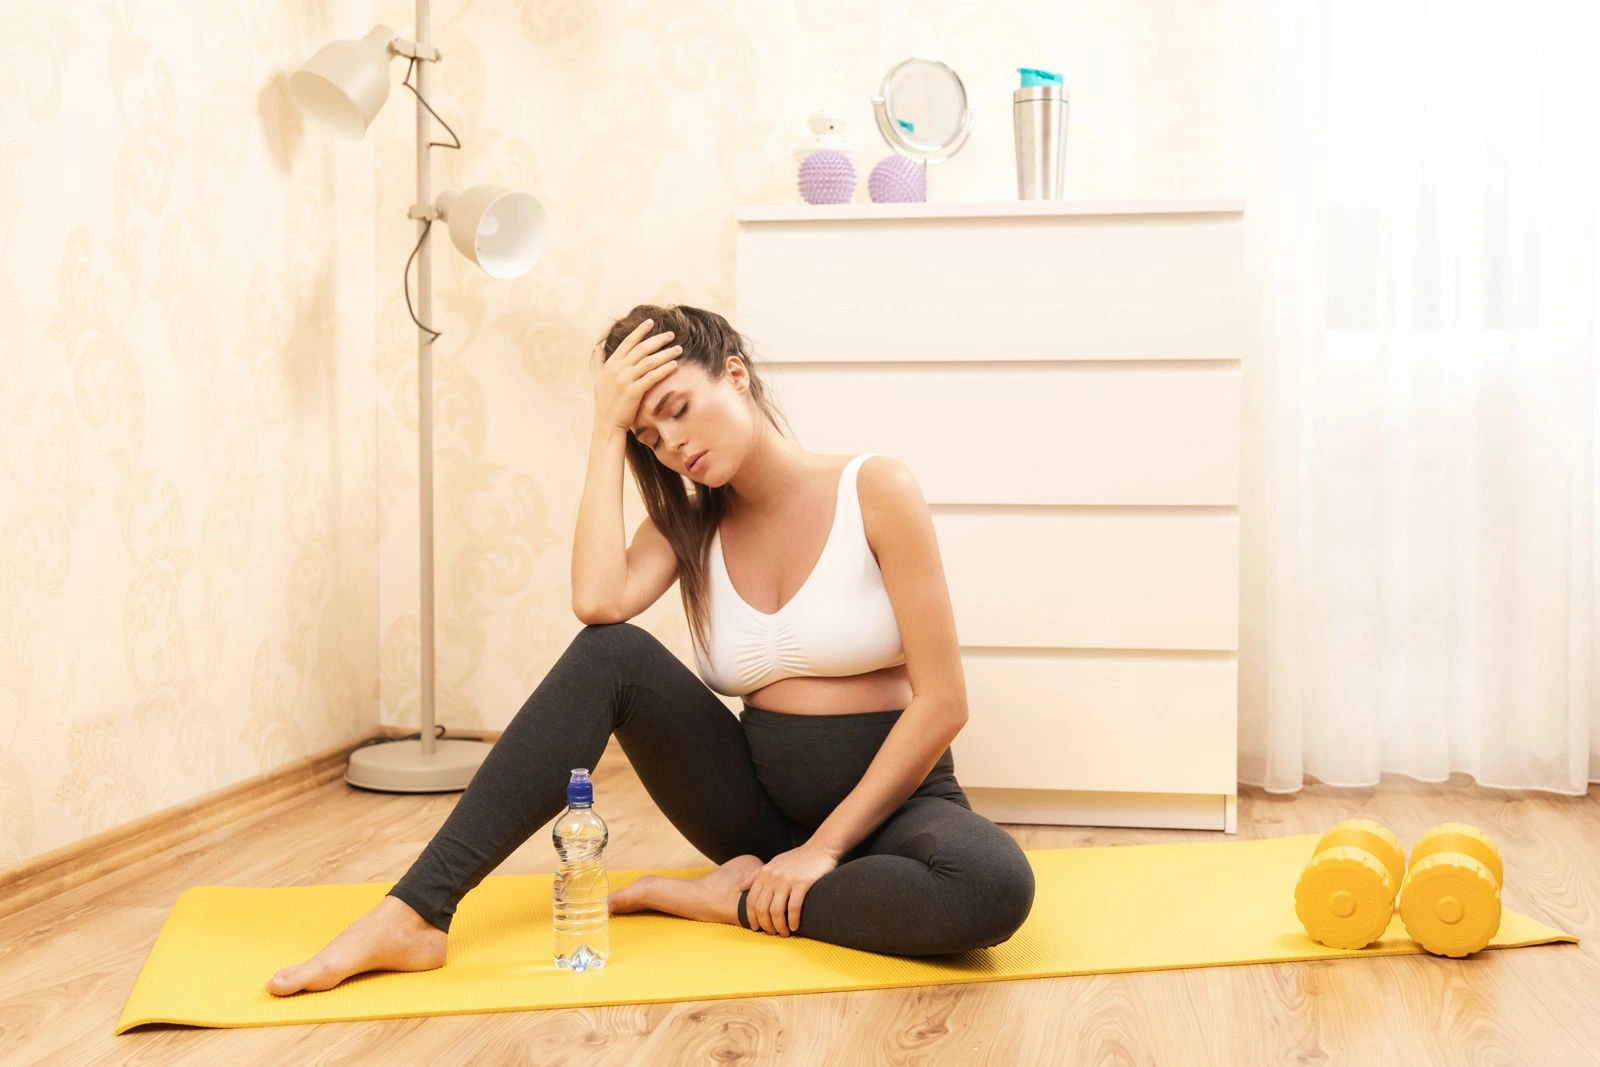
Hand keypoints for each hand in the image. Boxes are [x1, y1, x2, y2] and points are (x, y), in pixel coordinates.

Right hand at [591, 318, 682, 434]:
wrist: (607, 423)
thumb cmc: (604, 402)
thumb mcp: (597, 379)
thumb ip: (598, 361)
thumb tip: (597, 346)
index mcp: (611, 364)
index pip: (627, 342)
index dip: (640, 331)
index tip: (651, 322)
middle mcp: (618, 369)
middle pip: (641, 348)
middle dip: (658, 340)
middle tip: (671, 334)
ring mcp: (625, 380)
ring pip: (649, 361)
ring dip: (666, 353)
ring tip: (678, 349)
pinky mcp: (634, 391)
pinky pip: (652, 376)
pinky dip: (664, 369)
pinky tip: (675, 365)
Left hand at [738, 844, 838, 936]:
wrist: (821, 847)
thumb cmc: (797, 857)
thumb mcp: (774, 863)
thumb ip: (756, 875)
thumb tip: (740, 887)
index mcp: (765, 873)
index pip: (751, 900)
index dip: (752, 917)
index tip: (756, 928)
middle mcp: (773, 877)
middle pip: (762, 908)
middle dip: (765, 925)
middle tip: (772, 933)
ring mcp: (787, 880)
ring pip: (776, 911)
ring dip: (779, 926)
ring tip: (784, 933)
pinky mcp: (802, 883)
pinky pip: (794, 907)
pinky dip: (792, 920)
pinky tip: (794, 926)